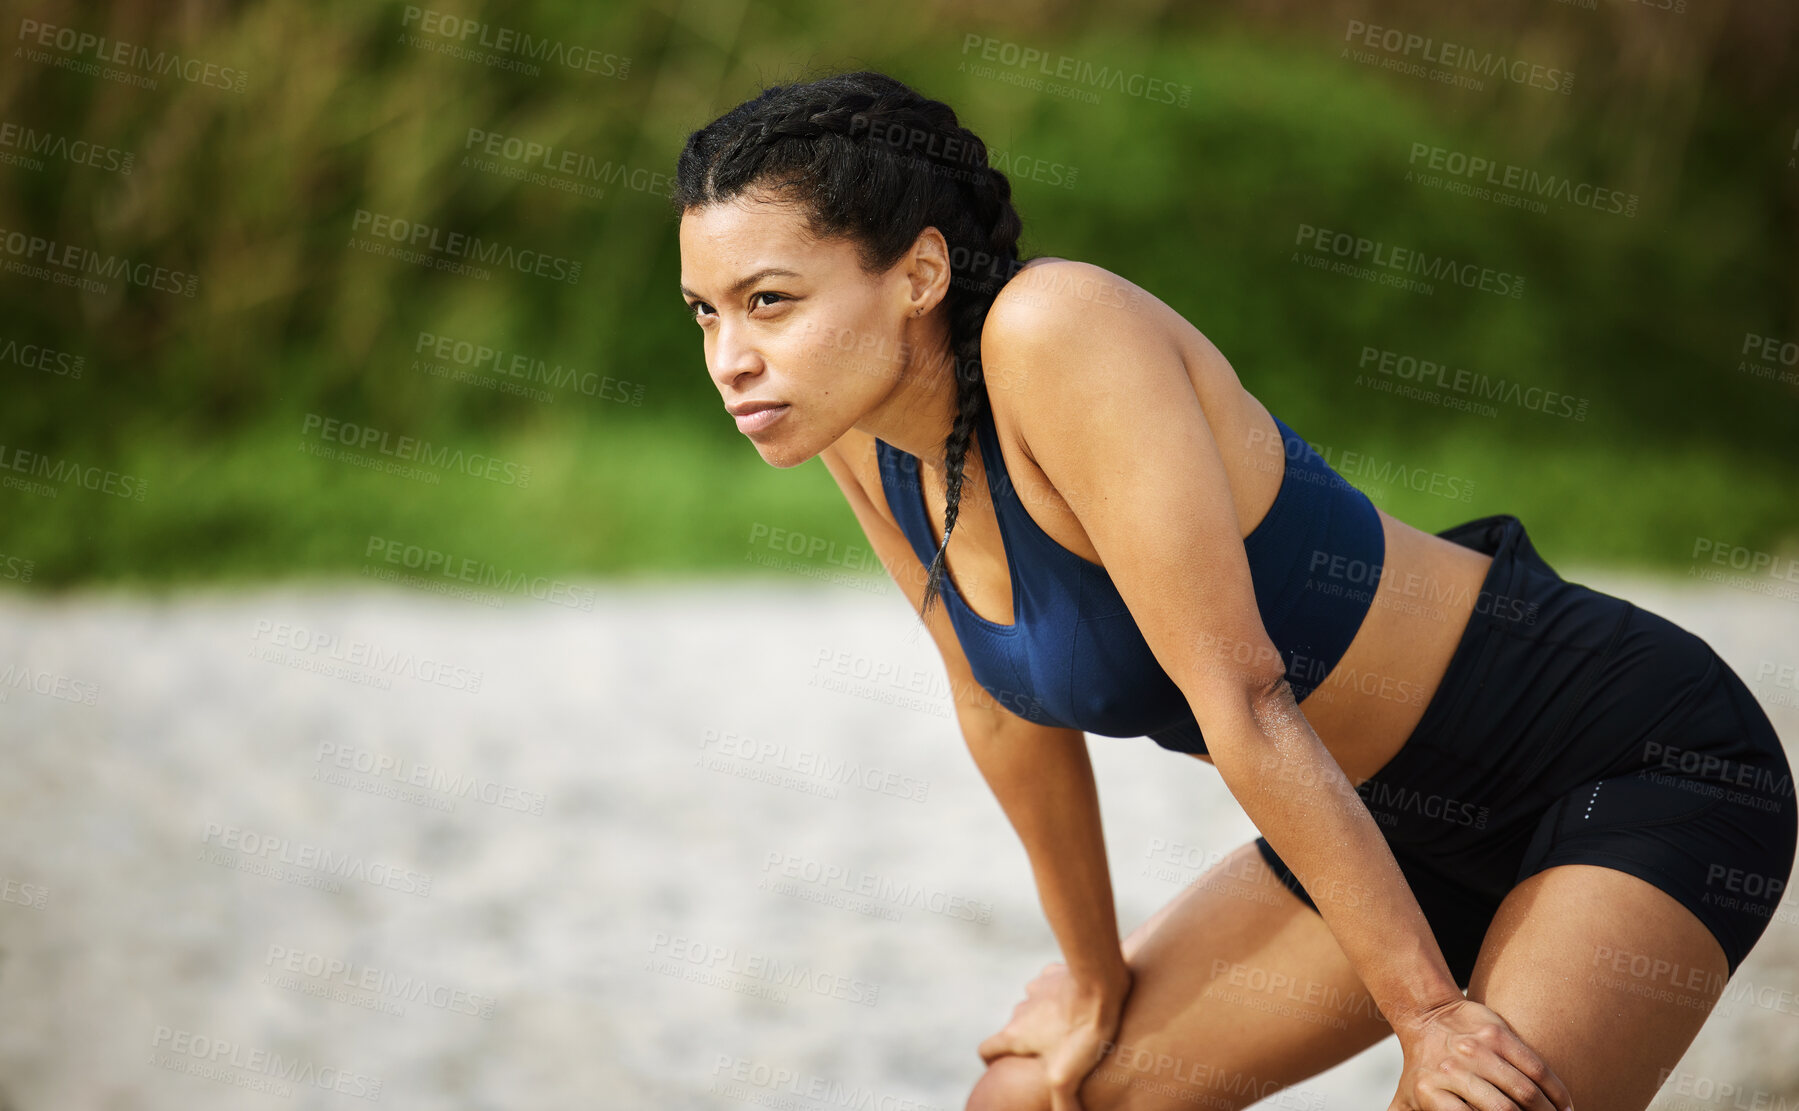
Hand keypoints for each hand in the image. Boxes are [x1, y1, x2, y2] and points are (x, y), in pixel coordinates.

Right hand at [977, 960, 1130, 1110]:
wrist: (1100, 984)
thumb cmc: (1082, 1032)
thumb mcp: (1068, 1077)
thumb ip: (1062, 1104)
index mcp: (1015, 1034)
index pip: (986, 1050)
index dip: (991, 1063)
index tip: (1004, 1071)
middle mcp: (1019, 1010)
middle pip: (1014, 1030)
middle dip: (1027, 1043)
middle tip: (1051, 1055)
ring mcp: (1036, 988)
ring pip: (1031, 1006)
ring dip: (1043, 1017)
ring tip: (1068, 1029)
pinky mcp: (1053, 974)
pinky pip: (1048, 985)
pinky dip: (1057, 995)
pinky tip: (1076, 1002)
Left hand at [1388, 997, 1572, 1110]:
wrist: (1427, 1017)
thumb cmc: (1421, 1071)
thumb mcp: (1406, 1103)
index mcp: (1428, 1094)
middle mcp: (1450, 1071)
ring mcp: (1475, 1050)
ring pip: (1525, 1092)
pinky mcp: (1497, 1034)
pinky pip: (1536, 1067)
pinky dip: (1557, 1092)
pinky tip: (1565, 1107)